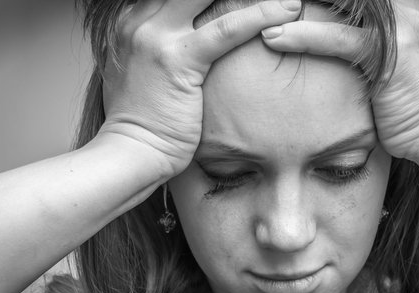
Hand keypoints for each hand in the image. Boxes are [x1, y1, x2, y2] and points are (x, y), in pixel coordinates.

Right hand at [100, 0, 301, 176]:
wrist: (130, 150)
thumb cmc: (142, 120)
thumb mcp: (142, 72)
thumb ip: (158, 48)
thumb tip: (186, 43)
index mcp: (132, 22)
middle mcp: (140, 21)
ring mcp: (156, 37)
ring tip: (289, 0)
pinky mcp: (177, 60)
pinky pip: (227, 30)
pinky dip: (261, 17)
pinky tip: (286, 11)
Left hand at [261, 0, 418, 159]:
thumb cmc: (409, 98)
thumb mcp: (391, 55)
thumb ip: (368, 33)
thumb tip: (331, 28)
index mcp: (408, 3)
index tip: (287, 2)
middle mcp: (408, 6)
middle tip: (273, 2)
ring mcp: (401, 25)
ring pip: (340, 3)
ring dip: (295, 8)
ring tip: (264, 14)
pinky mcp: (388, 52)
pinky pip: (338, 38)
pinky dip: (303, 37)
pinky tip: (275, 38)